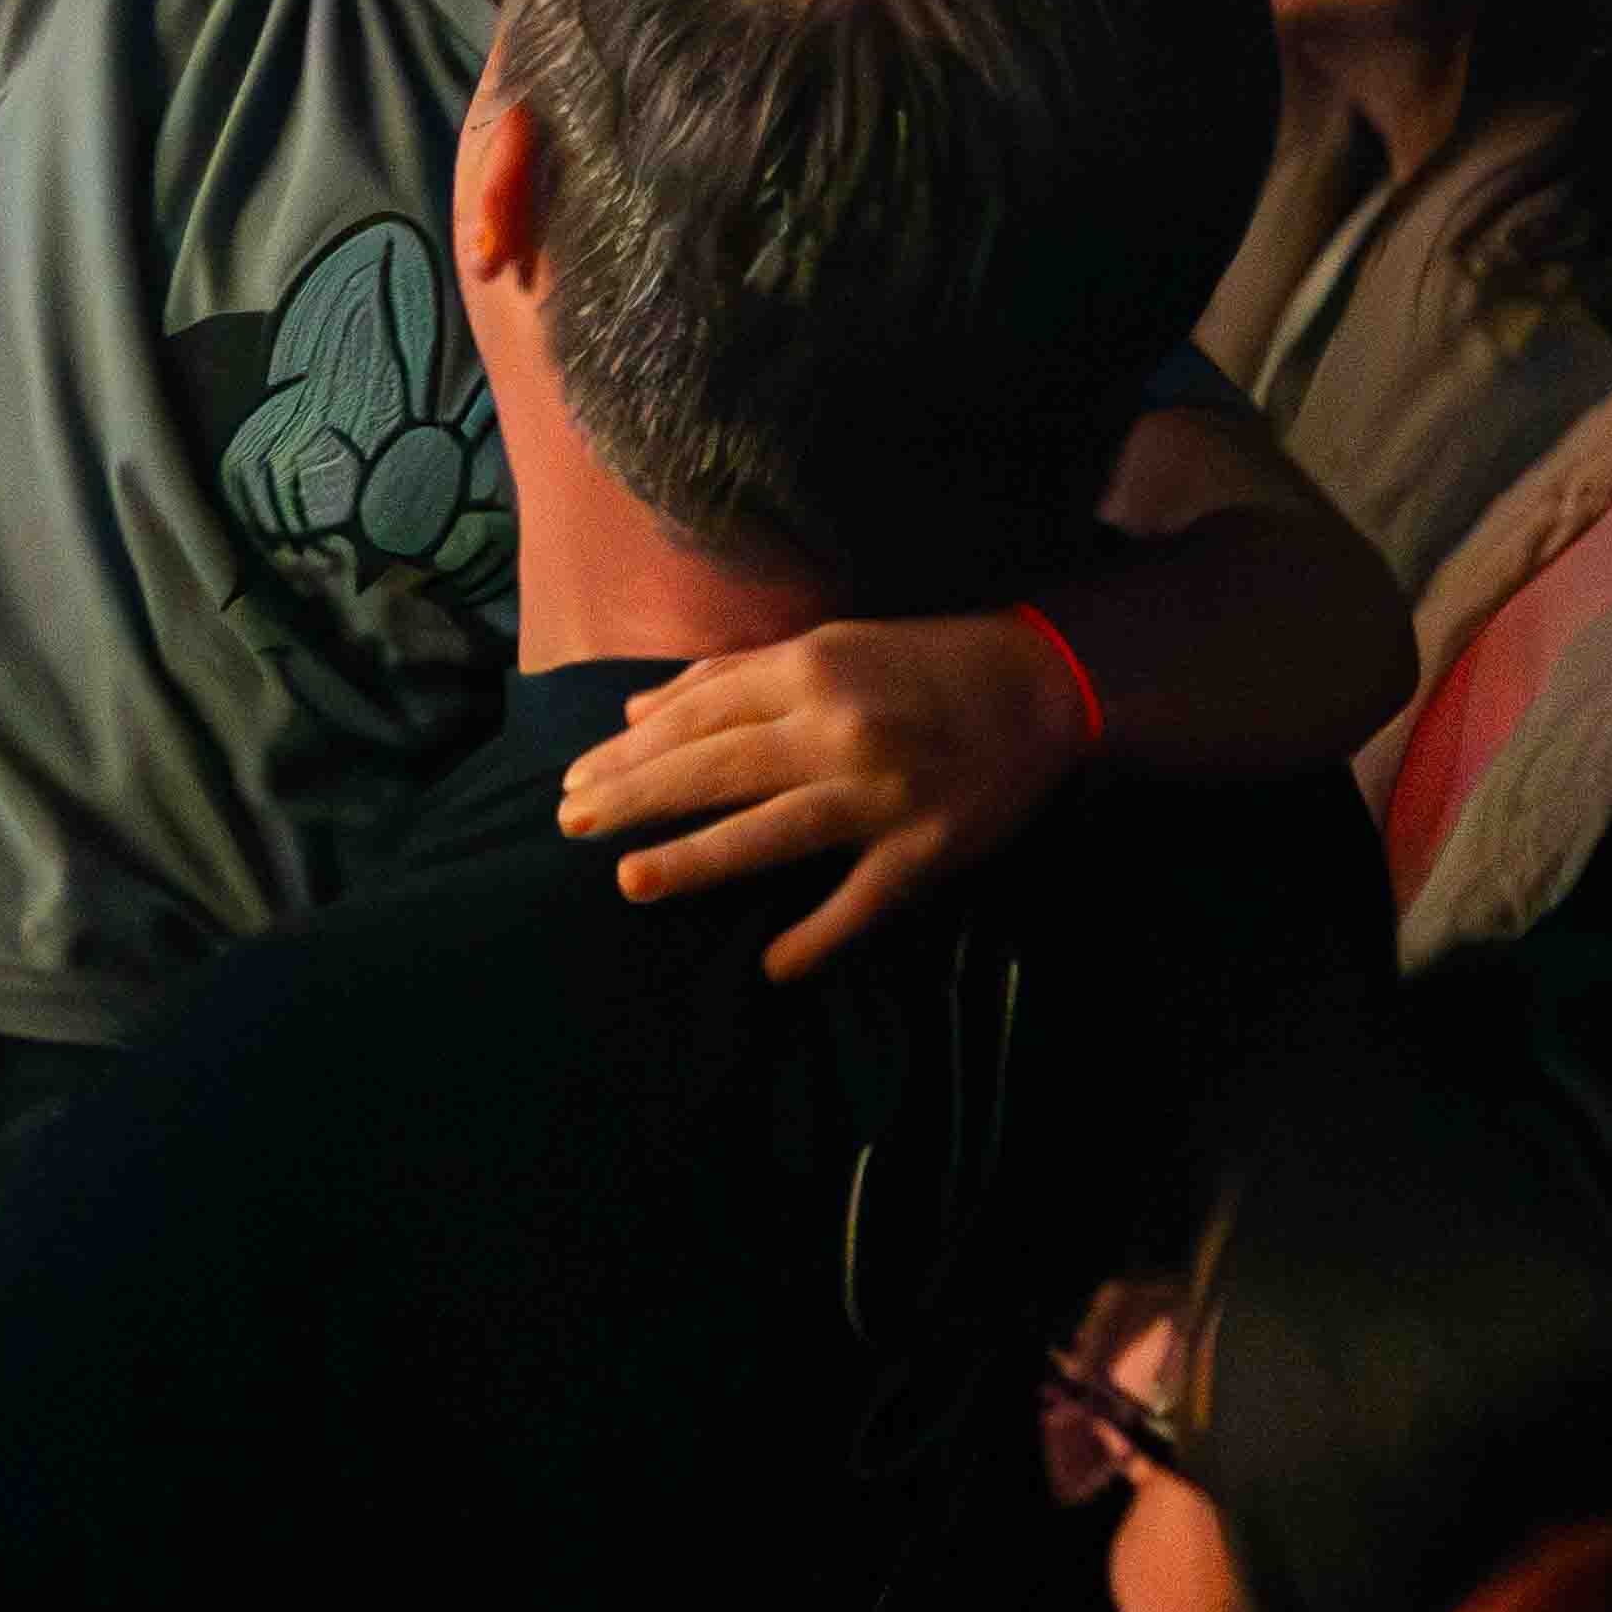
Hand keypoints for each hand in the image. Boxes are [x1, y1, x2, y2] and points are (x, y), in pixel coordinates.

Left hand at [555, 605, 1100, 982]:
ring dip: (698, 859)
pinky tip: (773, 965)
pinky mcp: (927, 848)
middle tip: (570, 825)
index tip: (577, 780)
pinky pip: (864, 900)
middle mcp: (838, 729)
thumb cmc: (919, 662)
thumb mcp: (826, 645)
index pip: (699, 714)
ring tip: (630, 882)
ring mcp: (882, 794)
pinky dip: (820, 935)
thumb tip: (637, 712)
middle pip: (718, 768)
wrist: (1041, 684)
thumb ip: (729, 677)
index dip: (632, 750)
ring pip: (773, 831)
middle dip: (638, 798)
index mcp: (811, 670)